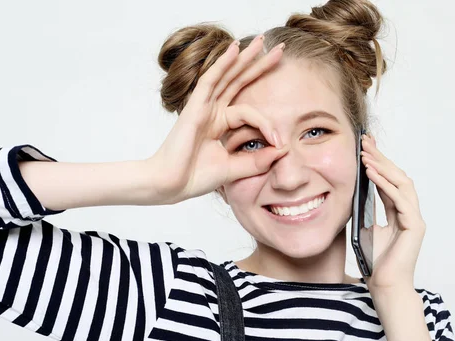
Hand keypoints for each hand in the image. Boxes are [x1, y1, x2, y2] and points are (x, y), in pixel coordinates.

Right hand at [152, 35, 289, 203]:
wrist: (170, 185)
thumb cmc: (195, 178)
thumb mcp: (235, 169)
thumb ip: (258, 160)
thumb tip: (283, 150)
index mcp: (221, 125)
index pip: (251, 114)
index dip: (268, 125)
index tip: (280, 143)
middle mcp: (213, 112)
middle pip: (239, 82)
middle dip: (259, 65)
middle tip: (279, 49)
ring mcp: (203, 107)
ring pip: (228, 76)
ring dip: (245, 58)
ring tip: (261, 40)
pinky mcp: (195, 107)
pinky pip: (211, 80)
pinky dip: (223, 64)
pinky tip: (235, 49)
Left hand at [359, 134, 425, 293]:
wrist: (385, 286)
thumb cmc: (376, 262)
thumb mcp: (366, 229)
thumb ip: (366, 211)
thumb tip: (355, 192)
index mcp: (398, 212)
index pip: (389, 181)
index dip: (378, 163)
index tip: (363, 147)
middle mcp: (409, 212)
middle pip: (397, 177)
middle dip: (381, 158)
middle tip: (365, 142)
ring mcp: (414, 219)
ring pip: (402, 184)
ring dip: (383, 167)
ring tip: (366, 155)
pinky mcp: (414, 226)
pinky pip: (400, 199)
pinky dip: (386, 184)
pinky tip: (371, 174)